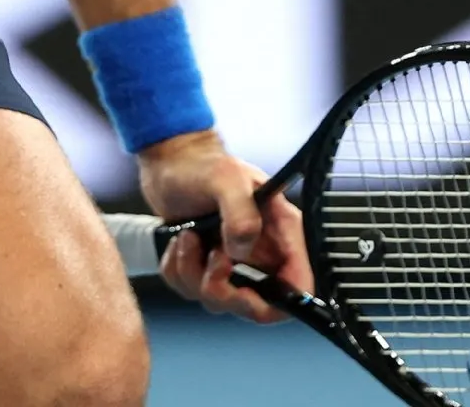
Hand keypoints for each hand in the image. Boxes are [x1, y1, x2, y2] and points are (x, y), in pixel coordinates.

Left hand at [137, 130, 311, 323]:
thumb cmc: (202, 164)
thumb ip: (241, 214)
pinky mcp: (205, 267)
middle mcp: (261, 254)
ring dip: (194, 274)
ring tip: (188, 237)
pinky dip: (178, 271)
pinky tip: (178, 242)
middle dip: (225, 291)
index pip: (299, 286)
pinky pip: (190, 290)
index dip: (281, 302)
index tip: (246, 290)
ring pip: (218, 300)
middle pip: (256, 307)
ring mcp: (233, 264)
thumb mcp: (226, 178)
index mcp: (280, 233)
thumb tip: (240, 253)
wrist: (170, 161)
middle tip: (211, 258)